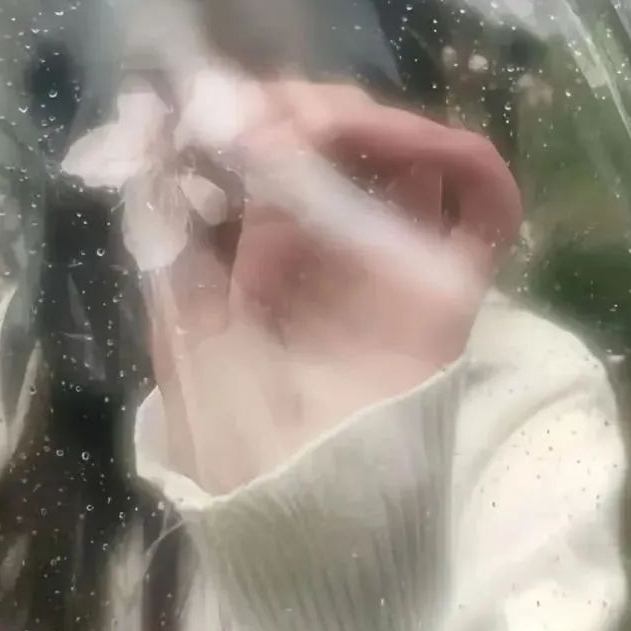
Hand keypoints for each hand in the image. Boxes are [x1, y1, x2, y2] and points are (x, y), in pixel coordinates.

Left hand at [148, 77, 521, 491]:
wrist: (301, 523)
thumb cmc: (231, 442)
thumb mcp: (179, 328)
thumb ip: (171, 238)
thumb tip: (150, 137)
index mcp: (258, 252)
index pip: (262, 153)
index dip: (238, 115)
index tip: (202, 107)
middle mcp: (330, 245)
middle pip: (335, 138)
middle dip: (295, 108)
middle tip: (255, 115)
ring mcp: (395, 260)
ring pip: (400, 151)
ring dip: (364, 118)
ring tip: (313, 128)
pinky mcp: (451, 285)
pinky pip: (481, 204)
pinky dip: (459, 157)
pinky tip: (406, 143)